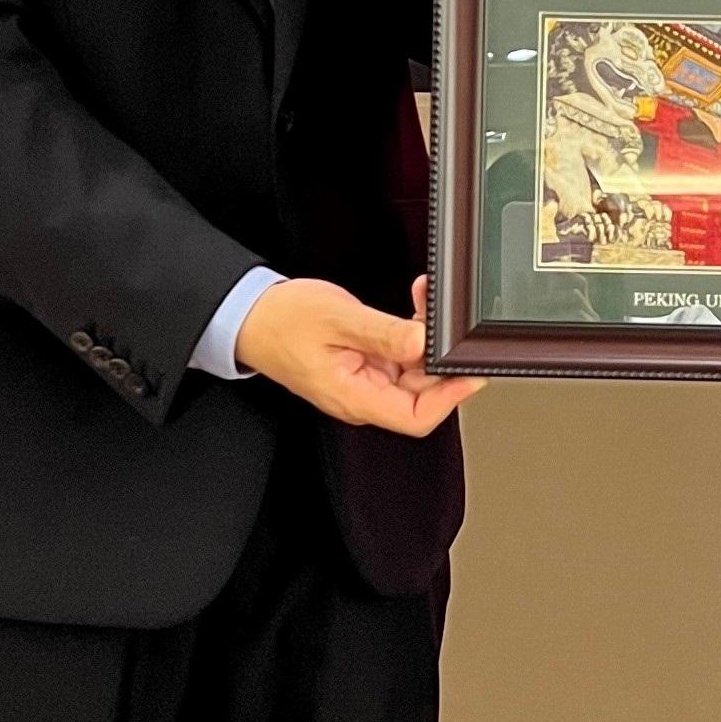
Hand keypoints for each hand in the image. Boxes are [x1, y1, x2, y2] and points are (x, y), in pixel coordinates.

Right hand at [235, 274, 481, 434]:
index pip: (415, 418)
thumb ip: (385, 334)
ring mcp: (362, 381)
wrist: (249, 316)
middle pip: (420, 394)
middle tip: (450, 323)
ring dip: (426, 340)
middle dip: (440, 358)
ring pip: (412, 372)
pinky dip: (410, 334)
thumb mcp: (339, 319)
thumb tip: (425, 343)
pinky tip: (414, 308)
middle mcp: (361, 396)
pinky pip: (397, 357)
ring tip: (428, 303)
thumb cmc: (282, 321)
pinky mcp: (361, 365)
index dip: (450, 398)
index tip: (471, 372)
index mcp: (353, 398)